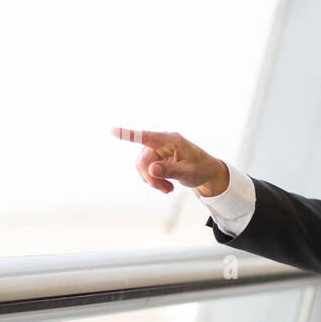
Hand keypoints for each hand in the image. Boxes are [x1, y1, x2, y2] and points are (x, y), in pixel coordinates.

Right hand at [110, 127, 228, 195]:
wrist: (207, 171)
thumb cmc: (201, 169)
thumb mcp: (188, 173)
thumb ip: (170, 170)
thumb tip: (151, 169)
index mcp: (172, 140)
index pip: (147, 137)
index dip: (129, 135)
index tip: (113, 131)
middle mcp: (162, 141)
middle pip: (143, 161)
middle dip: (151, 178)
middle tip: (166, 190)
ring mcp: (157, 148)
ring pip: (143, 167)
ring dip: (152, 180)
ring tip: (168, 189)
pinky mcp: (156, 156)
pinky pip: (146, 169)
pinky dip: (153, 179)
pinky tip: (166, 186)